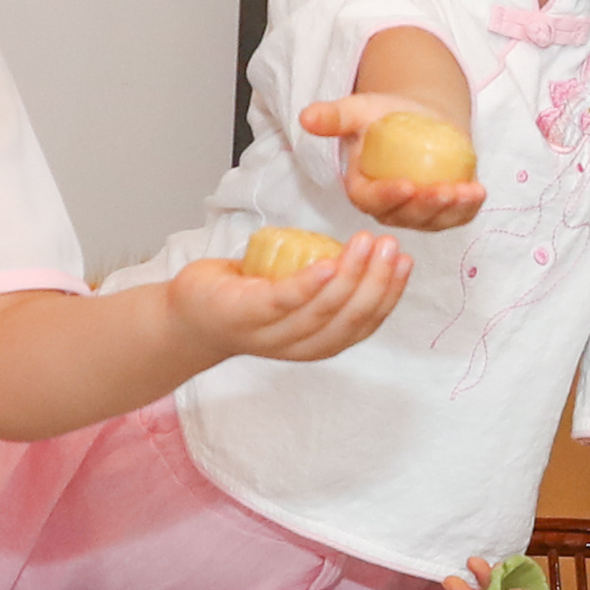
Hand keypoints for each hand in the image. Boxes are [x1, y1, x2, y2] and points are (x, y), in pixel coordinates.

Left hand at [161, 237, 410, 363]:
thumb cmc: (244, 297)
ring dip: (352, 277)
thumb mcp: (292, 295)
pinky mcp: (245, 315)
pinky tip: (329, 263)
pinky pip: (285, 301)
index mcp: (315, 342)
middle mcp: (297, 345)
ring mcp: (270, 334)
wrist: (185, 314)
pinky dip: (311, 284)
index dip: (389, 296)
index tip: (404, 262)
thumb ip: (323, 284)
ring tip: (367, 243)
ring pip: (323, 312)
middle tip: (390, 246)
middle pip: (349, 320)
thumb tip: (363, 249)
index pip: (363, 326)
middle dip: (377, 283)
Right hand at [298, 93, 485, 230]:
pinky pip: (454, 216)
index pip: (371, 200)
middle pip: (404, 216)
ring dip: (450, 210)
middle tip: (443, 191)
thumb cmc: (384, 115)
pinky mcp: (442, 211)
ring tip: (465, 191)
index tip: (406, 185)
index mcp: (362, 190)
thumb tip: (306, 117)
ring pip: (431, 220)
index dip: (387, 196)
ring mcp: (416, 213)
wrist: (420, 117)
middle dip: (424, 207)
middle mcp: (388, 208)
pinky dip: (468, 208)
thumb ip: (334, 116)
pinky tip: (478, 192)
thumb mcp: (359, 111)